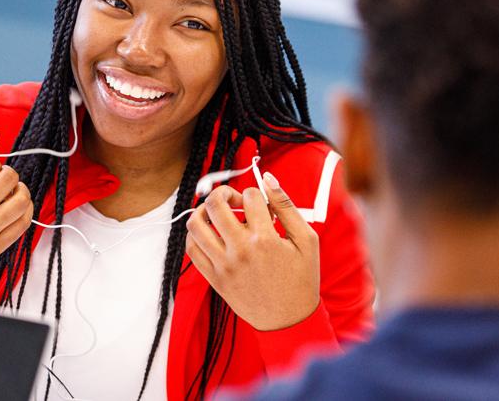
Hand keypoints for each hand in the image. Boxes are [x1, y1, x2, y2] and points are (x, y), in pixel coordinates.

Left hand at [185, 172, 320, 330]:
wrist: (289, 320)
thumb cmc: (301, 279)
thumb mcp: (306, 239)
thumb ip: (287, 206)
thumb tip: (267, 178)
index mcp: (265, 239)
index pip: (249, 197)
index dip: (255, 194)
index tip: (260, 205)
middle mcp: (240, 250)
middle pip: (215, 204)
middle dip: (224, 193)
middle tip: (233, 201)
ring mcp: (223, 265)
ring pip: (195, 224)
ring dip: (203, 211)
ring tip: (216, 214)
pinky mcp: (213, 278)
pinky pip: (192, 249)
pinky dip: (195, 234)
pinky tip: (209, 233)